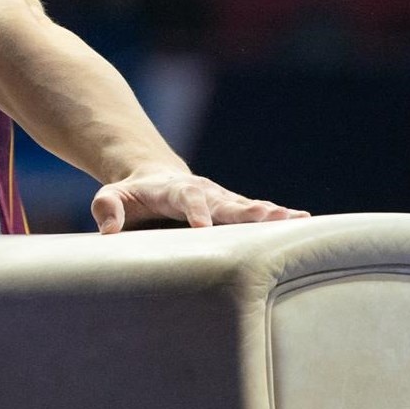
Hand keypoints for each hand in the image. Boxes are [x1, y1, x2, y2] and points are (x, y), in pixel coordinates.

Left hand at [90, 165, 308, 233]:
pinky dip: (277, 217)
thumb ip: (106, 207)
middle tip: (268, 219)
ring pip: (247, 206)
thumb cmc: (131, 194)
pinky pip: (256, 213)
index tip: (204, 227)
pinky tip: (302, 221)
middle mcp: (203, 191)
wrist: (154, 178)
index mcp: (173, 189)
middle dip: (246, 211)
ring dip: (270, 214)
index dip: (195, 210)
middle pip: (226, 202)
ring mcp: (221, 199)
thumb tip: (109, 230)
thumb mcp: (111, 196)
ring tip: (294, 219)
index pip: (185, 198)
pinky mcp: (232, 209)